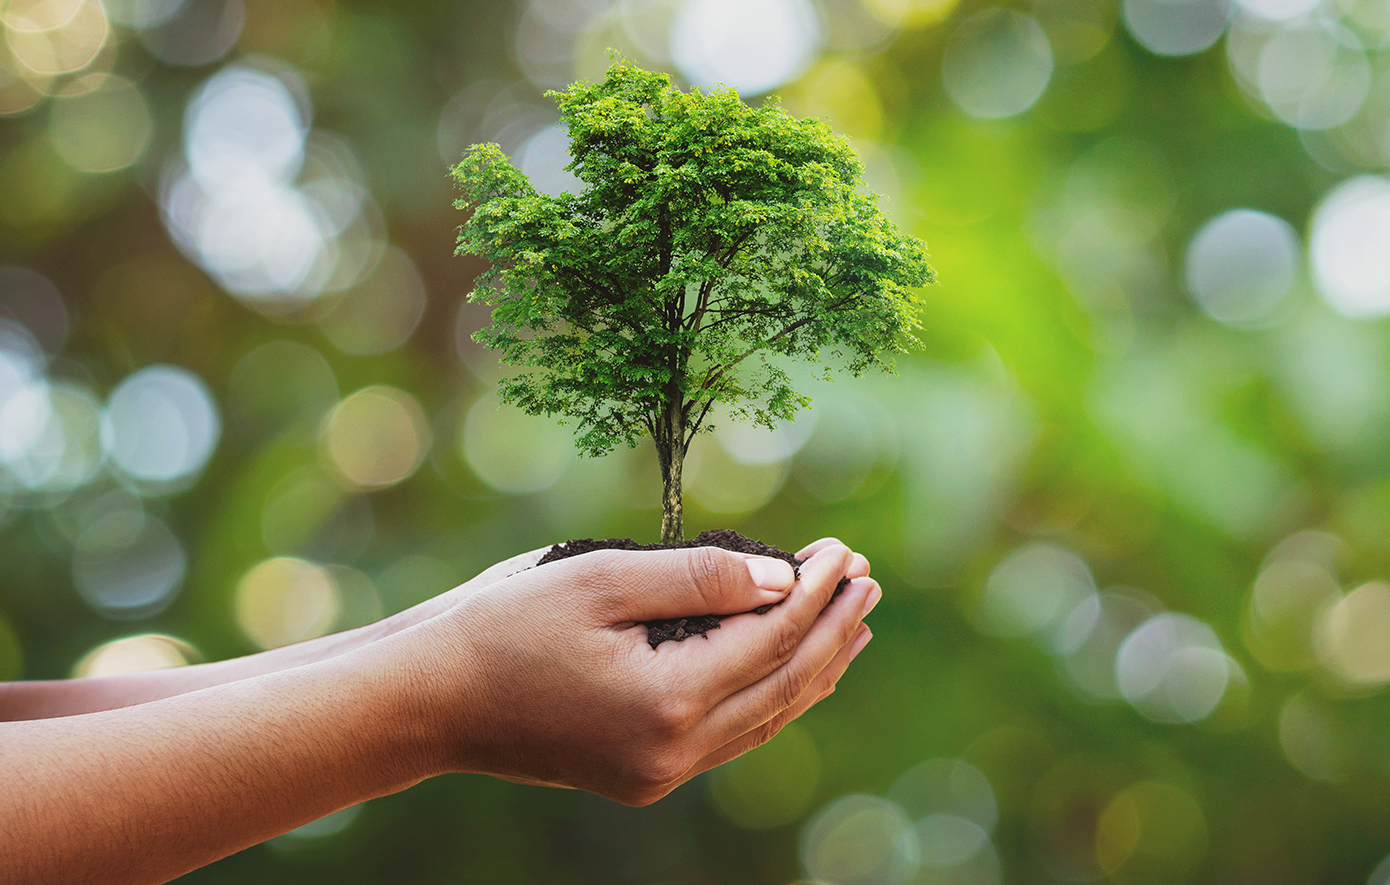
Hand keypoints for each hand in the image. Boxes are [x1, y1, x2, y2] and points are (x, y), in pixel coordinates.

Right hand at [401, 540, 878, 805]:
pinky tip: (792, 669)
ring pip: (766, 718)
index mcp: (666, 703)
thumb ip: (697, 578)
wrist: (433, 702)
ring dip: (815, 667)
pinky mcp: (645, 776)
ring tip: (854, 624)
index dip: (815, 592)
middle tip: (868, 580)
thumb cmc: (504, 629)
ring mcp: (661, 775)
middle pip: (784, 686)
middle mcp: (675, 753)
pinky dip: (773, 696)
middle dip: (833, 629)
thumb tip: (781, 581)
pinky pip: (734, 736)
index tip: (844, 550)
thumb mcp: (600, 581)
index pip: (772, 639)